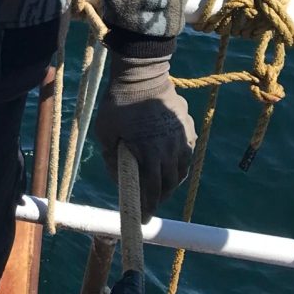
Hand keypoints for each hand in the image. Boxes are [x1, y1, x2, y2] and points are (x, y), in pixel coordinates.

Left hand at [94, 52, 195, 221]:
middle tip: (151, 199)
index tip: (144, 217)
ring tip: (161, 182)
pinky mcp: (188, 127)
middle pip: (170, 184)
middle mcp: (170, 151)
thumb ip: (111, 159)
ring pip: (181, 169)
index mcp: (150, 155)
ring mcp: (182, 138)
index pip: (153, 191)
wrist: (141, 75)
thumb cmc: (118, 104)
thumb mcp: (106, 133)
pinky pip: (187, 152)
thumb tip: (119, 180)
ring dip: (171, 179)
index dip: (149, 207)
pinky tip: (170, 160)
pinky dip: (179, 161)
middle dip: (160, 196)